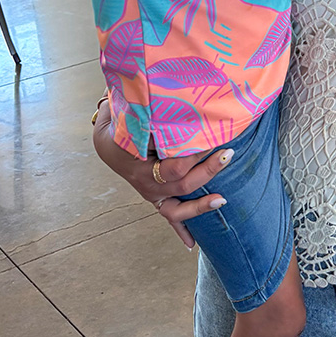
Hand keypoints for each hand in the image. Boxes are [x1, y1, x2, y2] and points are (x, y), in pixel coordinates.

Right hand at [92, 99, 228, 247]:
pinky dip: (181, 232)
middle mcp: (143, 181)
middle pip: (179, 182)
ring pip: (177, 206)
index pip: (170, 163)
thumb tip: (163, 91)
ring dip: (201, 205)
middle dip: (207, 170)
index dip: (192, 152)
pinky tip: (193, 246)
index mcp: (135, 160)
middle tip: (229, 153)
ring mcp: (149, 193)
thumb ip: (143, 105)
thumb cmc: (122, 119)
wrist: (106, 139)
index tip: (210, 136)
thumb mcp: (126, 109)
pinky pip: (169, 218)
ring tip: (222, 199)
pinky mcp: (155, 198)